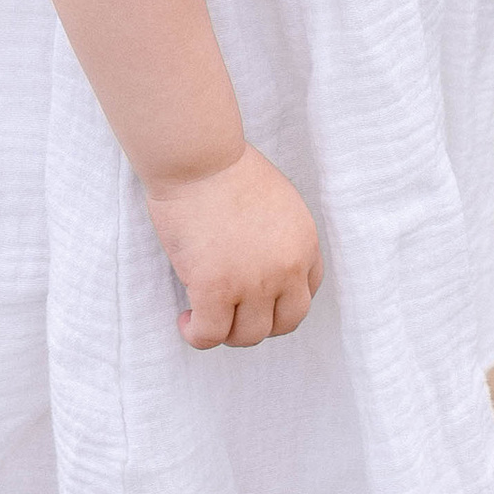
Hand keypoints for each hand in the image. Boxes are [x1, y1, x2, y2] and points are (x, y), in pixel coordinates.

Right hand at [145, 146, 322, 351]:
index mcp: (304, 244)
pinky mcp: (215, 289)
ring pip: (248, 335)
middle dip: (259, 322)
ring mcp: (252, 283)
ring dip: (227, 332)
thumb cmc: (227, 167)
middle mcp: (286, 269)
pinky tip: (186, 321)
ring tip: (205, 316)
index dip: (280, 301)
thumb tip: (261, 261)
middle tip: (233, 311)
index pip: (306, 292)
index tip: (257, 297)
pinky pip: (210, 334)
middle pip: (285, 323)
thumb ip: (279, 236)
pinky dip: (197, 334)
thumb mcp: (278, 201)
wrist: (199, 157)